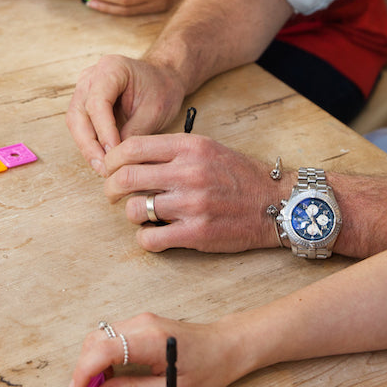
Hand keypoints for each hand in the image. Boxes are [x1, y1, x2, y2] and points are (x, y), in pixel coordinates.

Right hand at [67, 55, 186, 171]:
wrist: (164, 79)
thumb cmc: (162, 89)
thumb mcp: (154, 111)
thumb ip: (133, 133)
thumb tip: (117, 159)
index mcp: (111, 68)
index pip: (97, 103)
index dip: (104, 131)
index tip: (113, 154)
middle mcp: (91, 77)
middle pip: (78, 114)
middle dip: (89, 145)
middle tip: (104, 167)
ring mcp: (84, 89)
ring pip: (75, 122)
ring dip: (87, 147)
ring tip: (103, 168)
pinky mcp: (85, 102)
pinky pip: (80, 125)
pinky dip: (89, 143)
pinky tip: (101, 159)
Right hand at [69, 314, 241, 386]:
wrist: (225, 345)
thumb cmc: (208, 366)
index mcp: (151, 339)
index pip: (104, 349)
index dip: (84, 370)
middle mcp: (143, 323)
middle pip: (97, 339)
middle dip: (84, 366)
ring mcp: (142, 319)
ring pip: (102, 335)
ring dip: (92, 359)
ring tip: (95, 385)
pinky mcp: (143, 322)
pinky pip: (113, 334)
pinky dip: (103, 352)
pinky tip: (108, 372)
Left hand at [102, 134, 288, 252]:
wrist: (276, 203)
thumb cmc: (238, 176)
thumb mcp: (207, 148)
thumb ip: (172, 150)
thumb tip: (130, 159)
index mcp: (189, 147)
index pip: (132, 148)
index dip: (112, 159)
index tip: (109, 168)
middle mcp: (189, 173)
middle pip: (125, 178)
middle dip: (110, 188)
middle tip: (113, 194)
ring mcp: (192, 204)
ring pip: (135, 209)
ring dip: (132, 213)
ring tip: (142, 214)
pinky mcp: (197, 234)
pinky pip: (150, 238)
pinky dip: (145, 238)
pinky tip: (154, 233)